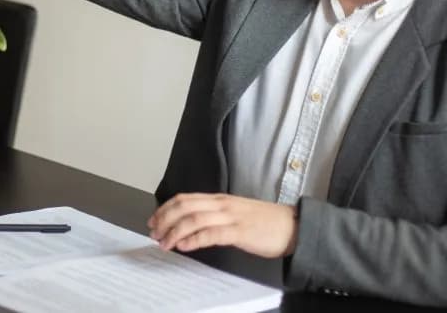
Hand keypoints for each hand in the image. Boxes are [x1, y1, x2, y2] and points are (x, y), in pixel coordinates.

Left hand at [147, 193, 297, 258]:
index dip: (165, 209)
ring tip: (164, 243)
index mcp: (219, 199)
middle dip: (165, 219)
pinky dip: (195, 239)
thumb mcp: (234, 214)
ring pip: (194, 219)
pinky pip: (212, 233)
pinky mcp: (240, 231)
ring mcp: (231, 217)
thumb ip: (214, 217)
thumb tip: (190, 227)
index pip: (184, 199)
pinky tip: (184, 246)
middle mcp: (221, 204)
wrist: (293, 226)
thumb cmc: (264, 223)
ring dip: (175, 232)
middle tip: (154, 233)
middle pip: (184, 206)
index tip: (153, 220)